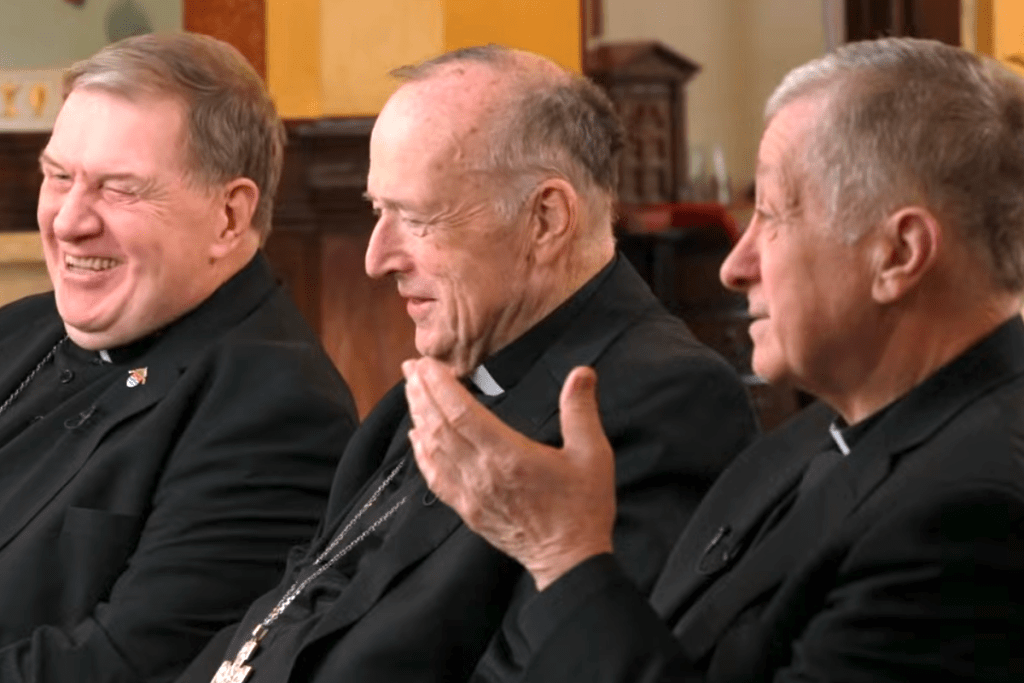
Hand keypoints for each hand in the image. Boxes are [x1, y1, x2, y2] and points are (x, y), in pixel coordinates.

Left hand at [403, 358, 615, 589]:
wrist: (568, 561)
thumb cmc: (583, 507)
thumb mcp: (592, 454)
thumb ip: (581, 410)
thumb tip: (582, 372)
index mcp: (508, 456)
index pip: (461, 413)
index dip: (440, 386)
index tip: (428, 364)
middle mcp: (481, 473)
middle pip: (439, 426)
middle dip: (422, 393)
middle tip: (411, 367)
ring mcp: (470, 494)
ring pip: (433, 449)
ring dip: (418, 416)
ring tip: (411, 390)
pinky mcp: (467, 509)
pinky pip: (434, 477)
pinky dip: (420, 453)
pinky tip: (416, 436)